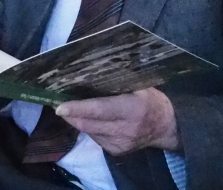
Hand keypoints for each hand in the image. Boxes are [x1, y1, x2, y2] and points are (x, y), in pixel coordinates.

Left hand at [54, 88, 180, 154]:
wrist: (166, 127)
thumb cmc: (150, 100)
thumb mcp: (139, 85)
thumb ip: (117, 81)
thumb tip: (89, 70)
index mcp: (132, 109)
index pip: (100, 109)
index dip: (78, 109)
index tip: (59, 106)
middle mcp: (124, 129)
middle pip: (88, 124)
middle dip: (70, 114)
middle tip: (56, 101)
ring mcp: (119, 144)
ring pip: (88, 131)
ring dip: (77, 119)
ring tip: (69, 106)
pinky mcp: (115, 151)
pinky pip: (94, 137)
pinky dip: (88, 126)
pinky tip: (89, 117)